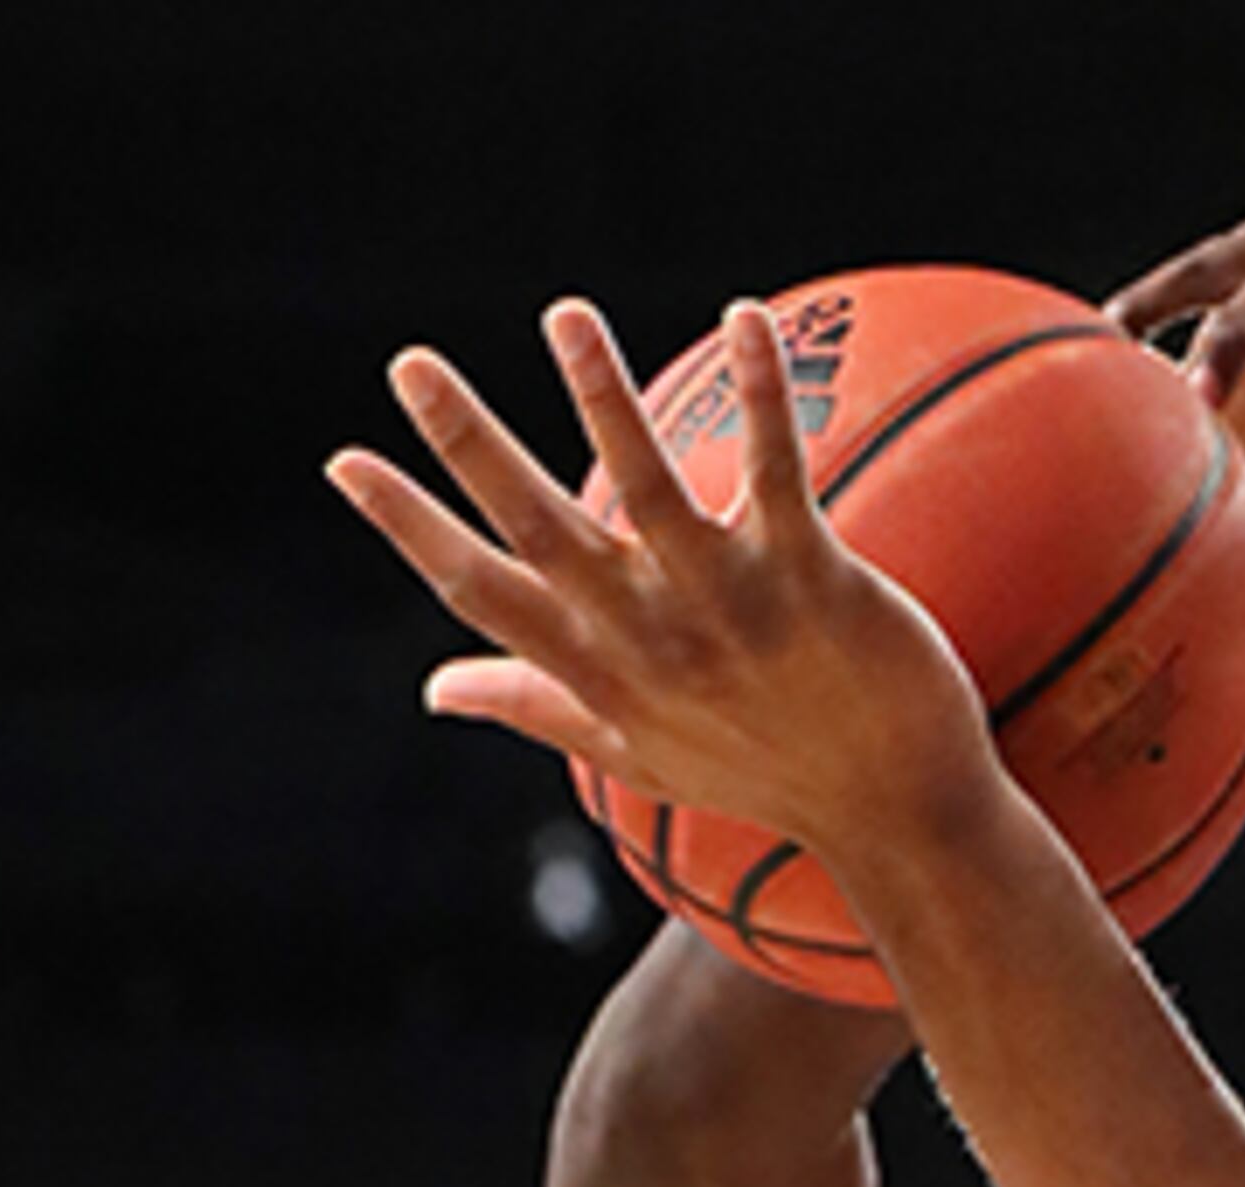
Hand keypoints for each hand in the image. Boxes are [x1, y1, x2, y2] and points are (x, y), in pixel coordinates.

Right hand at [325, 298, 1004, 871]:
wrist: (899, 813)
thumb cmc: (765, 774)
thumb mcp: (634, 751)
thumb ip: (534, 705)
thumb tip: (435, 688)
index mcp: (602, 672)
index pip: (484, 595)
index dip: (412, 528)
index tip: (345, 460)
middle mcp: (653, 640)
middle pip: (542, 532)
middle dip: (472, 447)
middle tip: (412, 364)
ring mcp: (731, 610)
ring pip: (652, 492)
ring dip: (605, 401)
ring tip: (567, 318)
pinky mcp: (812, 583)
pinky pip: (778, 476)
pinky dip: (763, 397)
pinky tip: (743, 316)